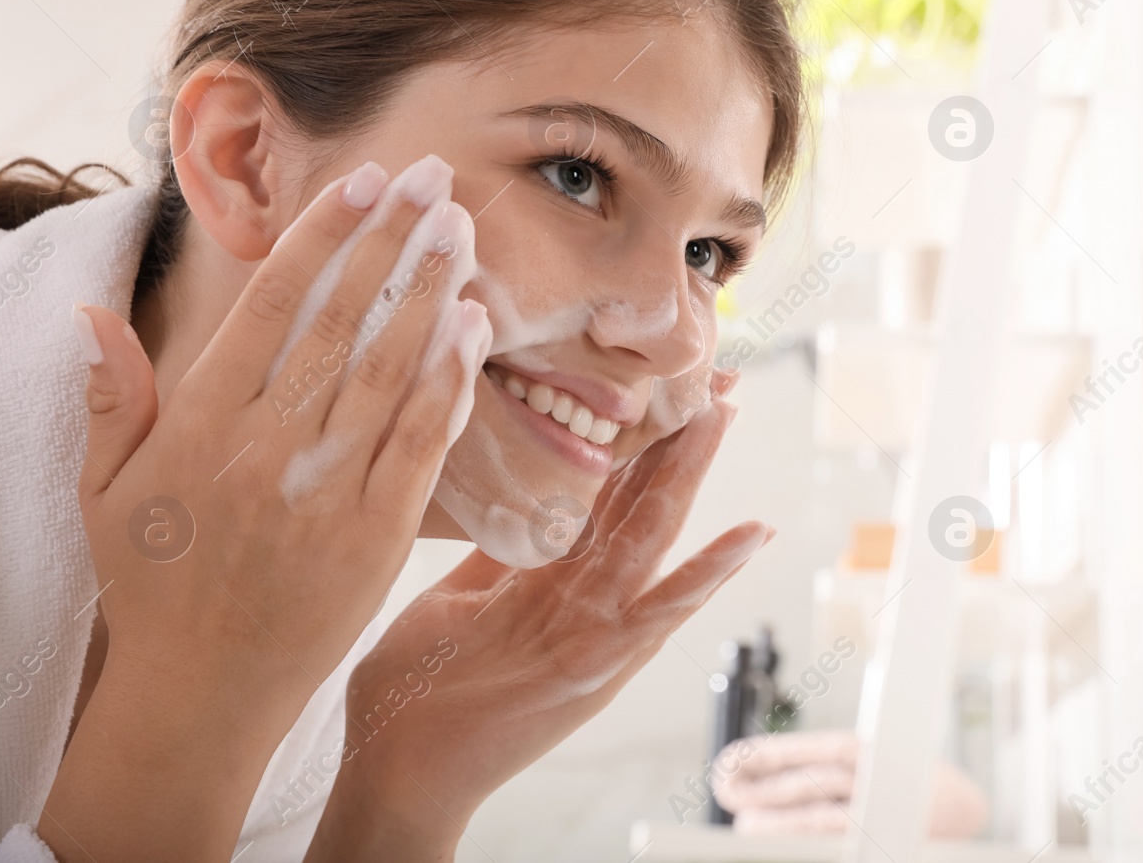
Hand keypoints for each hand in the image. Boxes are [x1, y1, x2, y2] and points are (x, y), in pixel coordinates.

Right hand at [44, 156, 490, 862]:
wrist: (203, 693)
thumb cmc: (155, 585)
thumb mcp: (106, 492)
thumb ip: (111, 400)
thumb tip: (92, 315)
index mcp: (199, 426)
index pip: (270, 307)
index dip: (323, 236)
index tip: (364, 183)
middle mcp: (264, 449)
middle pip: (340, 322)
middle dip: (392, 241)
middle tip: (434, 177)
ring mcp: (325, 493)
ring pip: (386, 371)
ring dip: (429, 293)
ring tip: (461, 230)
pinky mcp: (376, 536)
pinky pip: (418, 445)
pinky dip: (448, 383)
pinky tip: (472, 329)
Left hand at [305, 396, 771, 859]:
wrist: (393, 770)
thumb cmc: (412, 692)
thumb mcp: (454, 598)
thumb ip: (495, 553)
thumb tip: (506, 488)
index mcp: (549, 576)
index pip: (603, 489)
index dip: (632, 434)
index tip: (655, 382)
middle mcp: (582, 597)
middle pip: (638, 500)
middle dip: (673, 438)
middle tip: (709, 373)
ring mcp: (594, 631)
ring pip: (653, 535)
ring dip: (690, 474)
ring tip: (724, 414)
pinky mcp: (593, 665)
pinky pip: (659, 611)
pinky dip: (708, 574)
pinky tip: (749, 534)